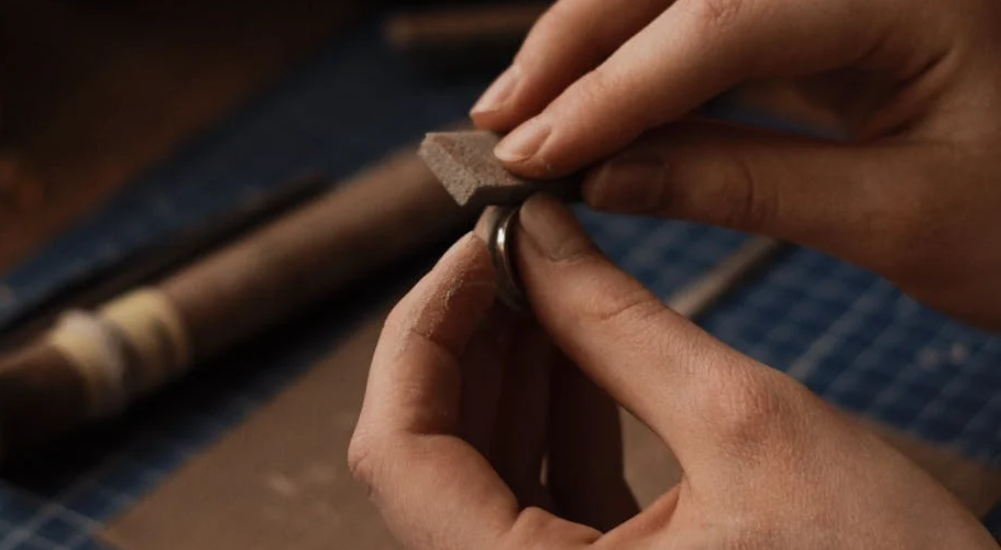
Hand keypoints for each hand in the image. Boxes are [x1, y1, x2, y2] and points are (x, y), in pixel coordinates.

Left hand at [348, 196, 996, 549]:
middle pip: (431, 456)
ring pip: (484, 471)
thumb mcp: (748, 426)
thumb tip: (535, 234)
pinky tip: (581, 346)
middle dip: (469, 338)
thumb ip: (620, 323)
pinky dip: (555, 415)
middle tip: (515, 248)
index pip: (396, 453)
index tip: (475, 247)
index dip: (422, 332)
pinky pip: (541, 497)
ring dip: (511, 369)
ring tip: (546, 280)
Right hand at [469, 0, 1000, 330]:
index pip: (723, 23)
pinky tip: (600, 114)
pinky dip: (649, 71)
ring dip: (599, 51)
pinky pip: (717, 26)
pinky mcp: (835, 11)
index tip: (530, 153)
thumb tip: (603, 182)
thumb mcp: (900, 220)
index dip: (612, 92)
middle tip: (500, 121)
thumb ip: (743, 186)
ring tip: (527, 117)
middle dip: (578, 45)